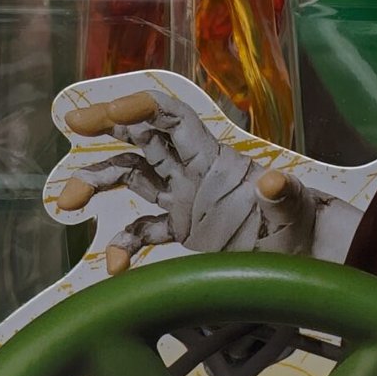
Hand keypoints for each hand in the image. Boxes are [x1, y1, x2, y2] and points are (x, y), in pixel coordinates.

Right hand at [52, 89, 318, 272]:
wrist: (310, 259)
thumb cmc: (304, 227)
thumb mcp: (293, 211)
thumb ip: (282, 196)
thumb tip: (274, 181)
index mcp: (214, 161)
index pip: (172, 120)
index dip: (141, 107)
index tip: (108, 111)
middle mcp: (194, 174)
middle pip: (143, 139)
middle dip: (107, 125)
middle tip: (71, 122)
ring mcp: (187, 201)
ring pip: (132, 179)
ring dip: (98, 183)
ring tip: (66, 201)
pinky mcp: (185, 230)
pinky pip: (142, 231)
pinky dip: (123, 246)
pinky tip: (114, 269)